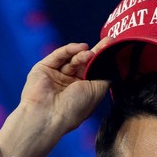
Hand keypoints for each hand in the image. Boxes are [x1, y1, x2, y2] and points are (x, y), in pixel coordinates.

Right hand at [0, 38, 111, 156]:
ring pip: (72, 59)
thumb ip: (105, 78)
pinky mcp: (43, 68)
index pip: (93, 72)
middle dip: (96, 52)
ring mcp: (55, 76)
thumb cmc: (75, 108)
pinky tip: (82, 48)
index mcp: (82, 92)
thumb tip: (114, 66)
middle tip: (108, 41)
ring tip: (90, 52)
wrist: (49, 115)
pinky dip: (70, 50)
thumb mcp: (97, 92)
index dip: (102, 61)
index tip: (113, 48)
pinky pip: (58, 56)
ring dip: (83, 54)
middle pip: (83, 63)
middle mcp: (69, 84)